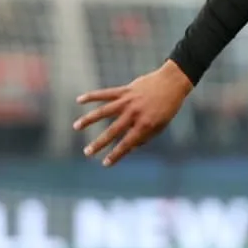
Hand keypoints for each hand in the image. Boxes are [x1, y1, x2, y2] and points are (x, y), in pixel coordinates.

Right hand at [75, 61, 193, 166]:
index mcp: (145, 125)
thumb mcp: (160, 127)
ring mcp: (128, 101)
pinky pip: (105, 94)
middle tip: (87, 152)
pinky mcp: (125, 90)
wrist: (172, 83)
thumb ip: (144, 138)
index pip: (127, 144)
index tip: (105, 164)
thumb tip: (128, 148)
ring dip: (88, 119)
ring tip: (76, 127)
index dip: (116, 155)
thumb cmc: (167, 108)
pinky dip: (91, 96)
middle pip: (112, 131)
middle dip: (99, 143)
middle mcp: (134, 114)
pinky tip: (79, 100)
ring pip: (103, 111)